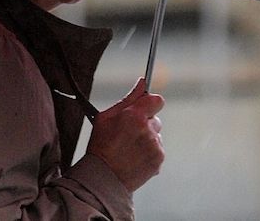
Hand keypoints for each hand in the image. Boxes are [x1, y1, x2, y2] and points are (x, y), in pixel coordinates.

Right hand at [85, 77, 164, 191]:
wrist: (103, 178)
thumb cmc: (100, 146)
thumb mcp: (105, 118)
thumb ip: (128, 98)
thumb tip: (142, 82)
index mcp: (134, 115)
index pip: (157, 100)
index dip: (150, 104)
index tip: (144, 110)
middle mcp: (148, 129)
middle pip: (156, 119)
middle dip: (146, 124)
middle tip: (129, 135)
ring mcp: (155, 145)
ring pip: (156, 135)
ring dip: (147, 139)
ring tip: (130, 149)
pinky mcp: (158, 159)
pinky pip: (158, 150)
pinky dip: (149, 153)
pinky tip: (135, 158)